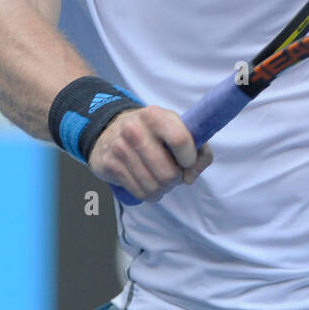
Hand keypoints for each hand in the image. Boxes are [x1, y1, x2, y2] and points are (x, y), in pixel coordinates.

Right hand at [87, 106, 213, 202]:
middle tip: (173, 173)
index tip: (188, 162)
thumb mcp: (178, 129)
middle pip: (168, 172)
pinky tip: (148, 183)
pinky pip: (140, 193)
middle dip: (176, 179)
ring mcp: (119, 147)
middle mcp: (134, 129)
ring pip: (154, 186)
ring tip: (161, 178)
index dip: (190, 159)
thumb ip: (200, 151)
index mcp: (155, 115)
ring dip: (163, 188)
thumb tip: (190, 176)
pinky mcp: (109, 165)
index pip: (180, 140)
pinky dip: (150, 194)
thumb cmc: (153, 133)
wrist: (111, 130)